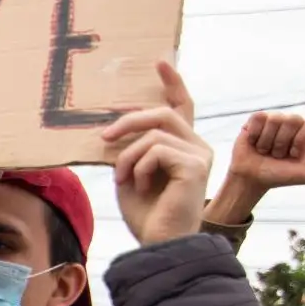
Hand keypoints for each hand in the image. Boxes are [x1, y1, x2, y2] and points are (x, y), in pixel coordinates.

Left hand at [100, 62, 214, 246]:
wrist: (159, 244)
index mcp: (183, 146)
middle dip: (129, 120)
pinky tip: (140, 187)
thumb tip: (112, 128)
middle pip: (162, 113)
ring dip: (128, 156)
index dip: (172, 83)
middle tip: (105, 136)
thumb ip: (129, 150)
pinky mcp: (196, 165)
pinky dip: (138, 167)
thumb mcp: (130, 174)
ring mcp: (199, 155)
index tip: (159, 61)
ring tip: (123, 179)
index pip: (181, 107)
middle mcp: (197, 146)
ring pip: (154, 133)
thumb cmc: (146, 214)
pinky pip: (156, 150)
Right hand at [228, 113, 304, 188]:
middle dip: (282, 143)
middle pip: (293, 120)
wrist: (252, 180)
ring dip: (267, 142)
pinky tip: (254, 143)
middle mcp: (294, 123)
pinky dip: (254, 135)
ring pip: (275, 120)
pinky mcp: (256, 120)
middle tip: (277, 154)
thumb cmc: (280, 177)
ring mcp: (275, 120)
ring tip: (265, 151)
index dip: (302, 139)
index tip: (295, 154)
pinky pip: (259, 118)